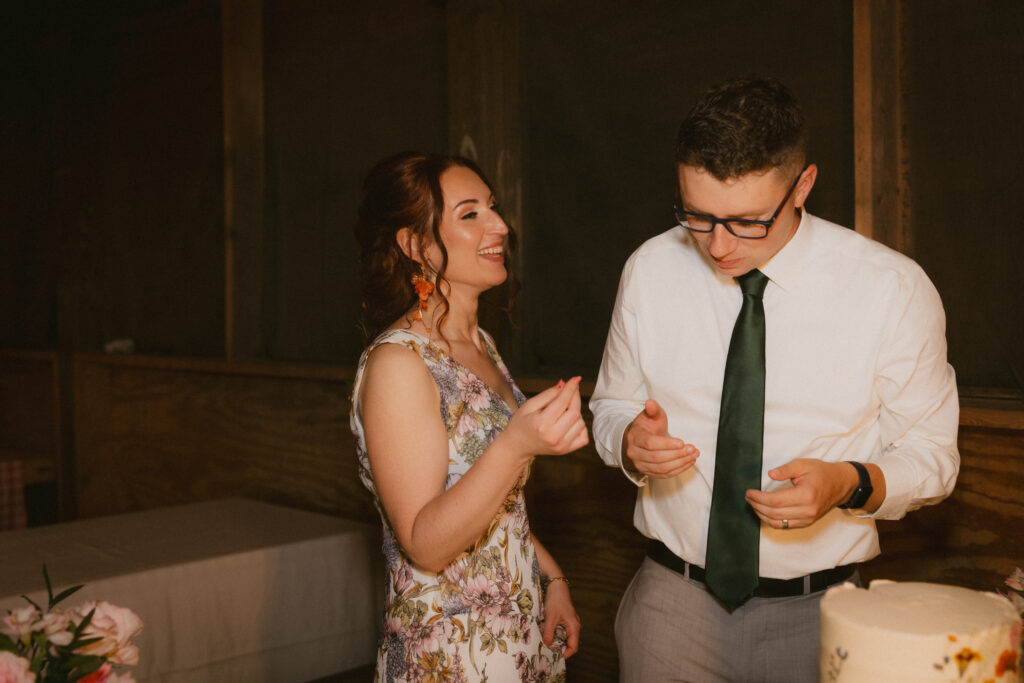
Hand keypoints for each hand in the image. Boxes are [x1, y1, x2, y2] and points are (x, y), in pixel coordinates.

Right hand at [500, 378, 588, 461]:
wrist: (517, 446)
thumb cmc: (521, 424)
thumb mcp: (529, 405)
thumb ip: (548, 394)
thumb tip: (564, 384)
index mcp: (542, 424)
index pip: (562, 402)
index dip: (570, 388)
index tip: (575, 379)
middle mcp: (553, 436)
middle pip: (575, 412)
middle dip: (575, 397)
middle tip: (571, 389)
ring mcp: (561, 446)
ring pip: (581, 422)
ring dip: (576, 412)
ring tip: (563, 410)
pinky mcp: (566, 450)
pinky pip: (584, 436)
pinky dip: (580, 426)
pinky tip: (569, 422)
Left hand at [541, 579, 580, 658]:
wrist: (556, 586)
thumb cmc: (556, 600)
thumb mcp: (550, 617)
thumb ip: (549, 632)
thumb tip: (547, 645)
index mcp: (574, 627)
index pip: (573, 647)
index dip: (566, 654)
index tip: (556, 658)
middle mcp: (574, 626)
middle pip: (569, 643)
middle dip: (559, 648)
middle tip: (548, 652)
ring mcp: (571, 623)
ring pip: (565, 637)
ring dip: (557, 641)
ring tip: (547, 644)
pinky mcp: (566, 620)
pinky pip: (562, 631)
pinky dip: (556, 634)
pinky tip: (547, 634)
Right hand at [622, 399, 698, 476]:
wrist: (639, 439)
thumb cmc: (647, 426)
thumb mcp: (650, 415)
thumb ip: (653, 409)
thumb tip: (650, 403)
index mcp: (635, 437)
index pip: (650, 444)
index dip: (667, 444)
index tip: (682, 442)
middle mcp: (635, 453)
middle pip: (657, 458)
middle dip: (677, 454)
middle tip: (692, 449)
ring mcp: (640, 465)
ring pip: (662, 468)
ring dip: (680, 462)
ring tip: (693, 455)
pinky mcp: (648, 473)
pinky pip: (664, 475)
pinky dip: (679, 469)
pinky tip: (688, 462)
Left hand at [745, 459, 859, 528]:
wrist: (840, 484)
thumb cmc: (821, 472)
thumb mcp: (803, 464)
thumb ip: (785, 469)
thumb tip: (770, 474)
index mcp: (806, 495)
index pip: (775, 501)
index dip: (758, 498)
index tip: (749, 492)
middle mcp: (807, 510)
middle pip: (773, 513)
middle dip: (757, 506)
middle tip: (748, 497)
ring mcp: (808, 519)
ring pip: (777, 523)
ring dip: (761, 515)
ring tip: (753, 504)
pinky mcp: (807, 522)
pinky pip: (785, 526)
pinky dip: (771, 520)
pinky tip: (764, 511)